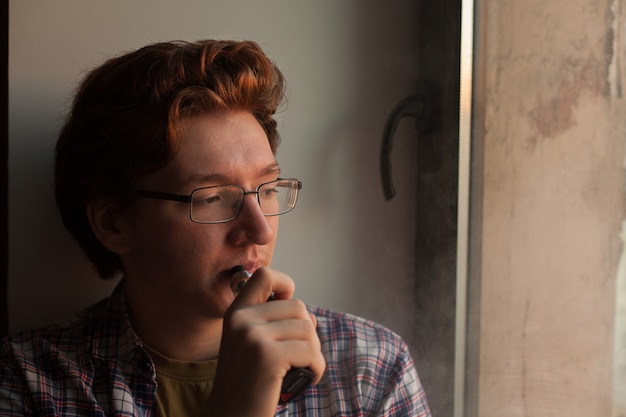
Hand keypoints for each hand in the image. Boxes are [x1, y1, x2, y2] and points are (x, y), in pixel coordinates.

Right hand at [206, 267, 325, 416]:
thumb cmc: (248, 384)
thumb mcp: (252, 345)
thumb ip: (275, 324)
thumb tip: (311, 318)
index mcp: (236, 313)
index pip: (265, 275)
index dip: (285, 285)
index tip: (288, 310)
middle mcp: (241, 319)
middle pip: (298, 307)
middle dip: (306, 334)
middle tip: (295, 358)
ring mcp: (252, 336)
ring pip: (308, 330)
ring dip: (312, 353)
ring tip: (296, 370)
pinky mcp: (267, 356)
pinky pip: (312, 353)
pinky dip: (316, 369)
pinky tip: (302, 380)